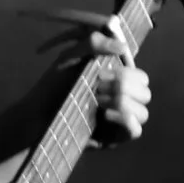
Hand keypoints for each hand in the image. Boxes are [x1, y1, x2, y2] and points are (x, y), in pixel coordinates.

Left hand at [28, 10, 152, 148]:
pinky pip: (135, 131)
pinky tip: (104, 114)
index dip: (126, 74)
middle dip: (122, 87)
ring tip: (97, 101)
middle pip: (145, 93)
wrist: (37, 111)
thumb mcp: (72, 56)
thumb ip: (93, 43)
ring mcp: (119, 122)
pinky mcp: (113, 139)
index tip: (101, 74)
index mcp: (118, 83)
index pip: (141, 78)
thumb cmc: (54, 84)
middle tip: (97, 88)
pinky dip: (124, 119)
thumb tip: (122, 46)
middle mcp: (123, 102)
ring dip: (122, 103)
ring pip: (143, 112)